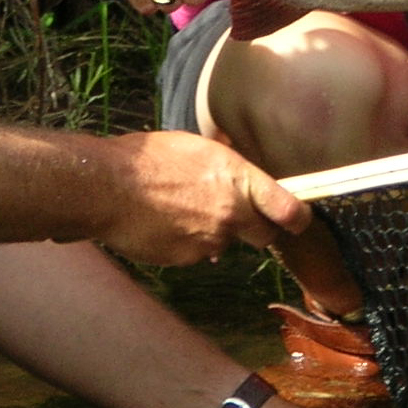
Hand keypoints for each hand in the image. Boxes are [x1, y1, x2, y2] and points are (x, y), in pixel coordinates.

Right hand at [91, 131, 311, 266]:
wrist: (108, 187)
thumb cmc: (148, 158)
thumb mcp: (198, 148)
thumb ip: (227, 169)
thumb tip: (239, 178)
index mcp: (237, 177)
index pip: (287, 207)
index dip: (299, 218)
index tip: (299, 221)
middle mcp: (231, 212)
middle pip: (264, 235)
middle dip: (256, 229)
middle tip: (236, 216)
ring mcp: (210, 239)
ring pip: (226, 243)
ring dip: (214, 233)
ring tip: (182, 210)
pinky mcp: (188, 258)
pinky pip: (198, 253)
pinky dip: (188, 242)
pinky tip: (166, 223)